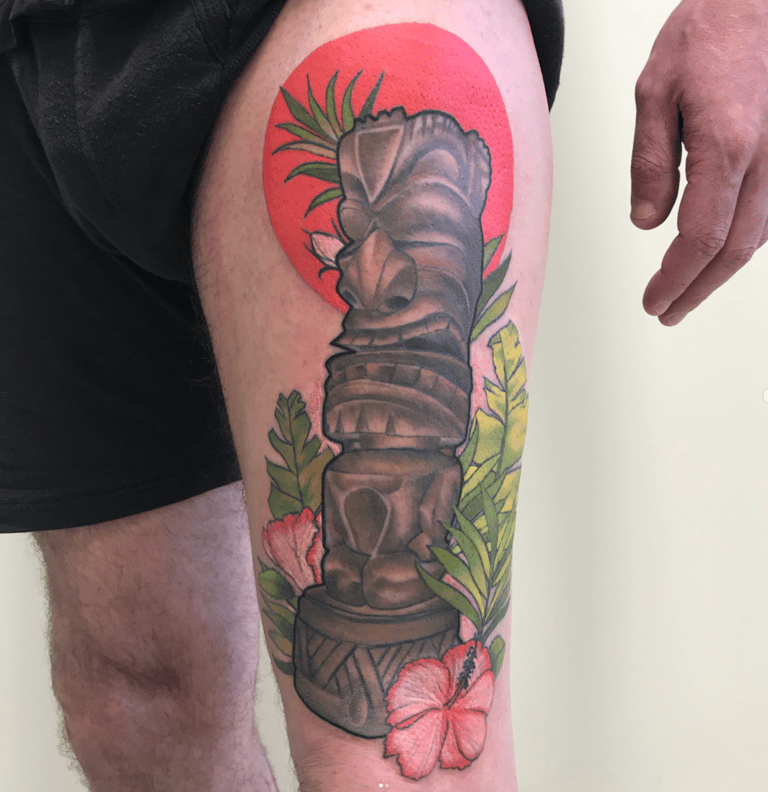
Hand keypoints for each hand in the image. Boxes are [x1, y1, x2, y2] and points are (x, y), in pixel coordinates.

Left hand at [630, 0, 767, 324]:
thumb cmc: (710, 32)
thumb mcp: (655, 92)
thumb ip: (650, 162)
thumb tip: (646, 222)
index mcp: (726, 146)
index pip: (699, 239)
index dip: (675, 279)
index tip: (653, 301)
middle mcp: (767, 158)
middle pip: (733, 249)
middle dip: (697, 289)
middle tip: (667, 310)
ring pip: (758, 235)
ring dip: (720, 271)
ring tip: (687, 290)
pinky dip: (741, 240)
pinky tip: (718, 251)